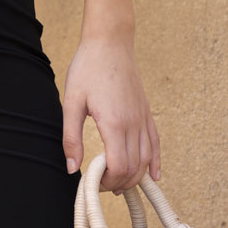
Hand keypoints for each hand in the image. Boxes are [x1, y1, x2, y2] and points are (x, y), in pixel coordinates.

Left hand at [62, 34, 159, 193]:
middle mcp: (133, 124)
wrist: (110, 42)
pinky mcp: (146, 112)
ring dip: (135, 177)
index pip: (118, 167)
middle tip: (100, 185)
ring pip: (147, 159)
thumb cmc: (88, 68)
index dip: (107, 182)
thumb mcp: (71, 102)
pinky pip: (156, 143)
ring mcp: (143, 118)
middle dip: (119, 183)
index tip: (92, 182)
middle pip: (134, 168)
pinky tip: (154, 176)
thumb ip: (71, 138)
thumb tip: (71, 169)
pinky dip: (156, 162)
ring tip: (119, 185)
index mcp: (114, 123)